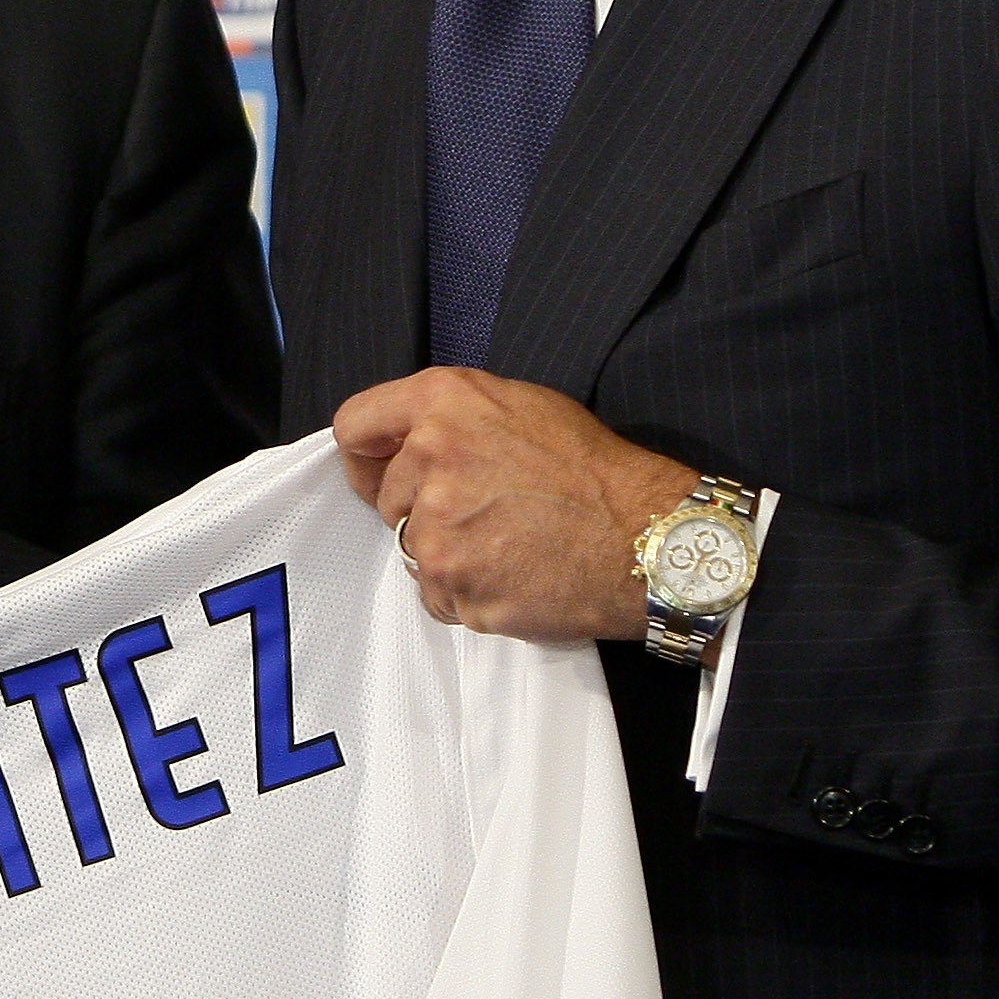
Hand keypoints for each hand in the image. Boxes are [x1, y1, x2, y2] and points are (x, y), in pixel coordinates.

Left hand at [333, 366, 699, 642]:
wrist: (645, 539)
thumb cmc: (592, 470)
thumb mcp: (519, 405)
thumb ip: (450, 416)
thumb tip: (405, 442)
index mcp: (442, 403)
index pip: (353, 426)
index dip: (366, 455)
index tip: (380, 473)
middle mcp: (428, 459)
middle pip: (386, 499)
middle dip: (423, 509)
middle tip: (485, 514)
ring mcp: (437, 530)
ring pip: (413, 550)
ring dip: (449, 554)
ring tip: (509, 546)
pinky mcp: (453, 587)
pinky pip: (438, 596)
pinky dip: (468, 594)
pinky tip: (515, 576)